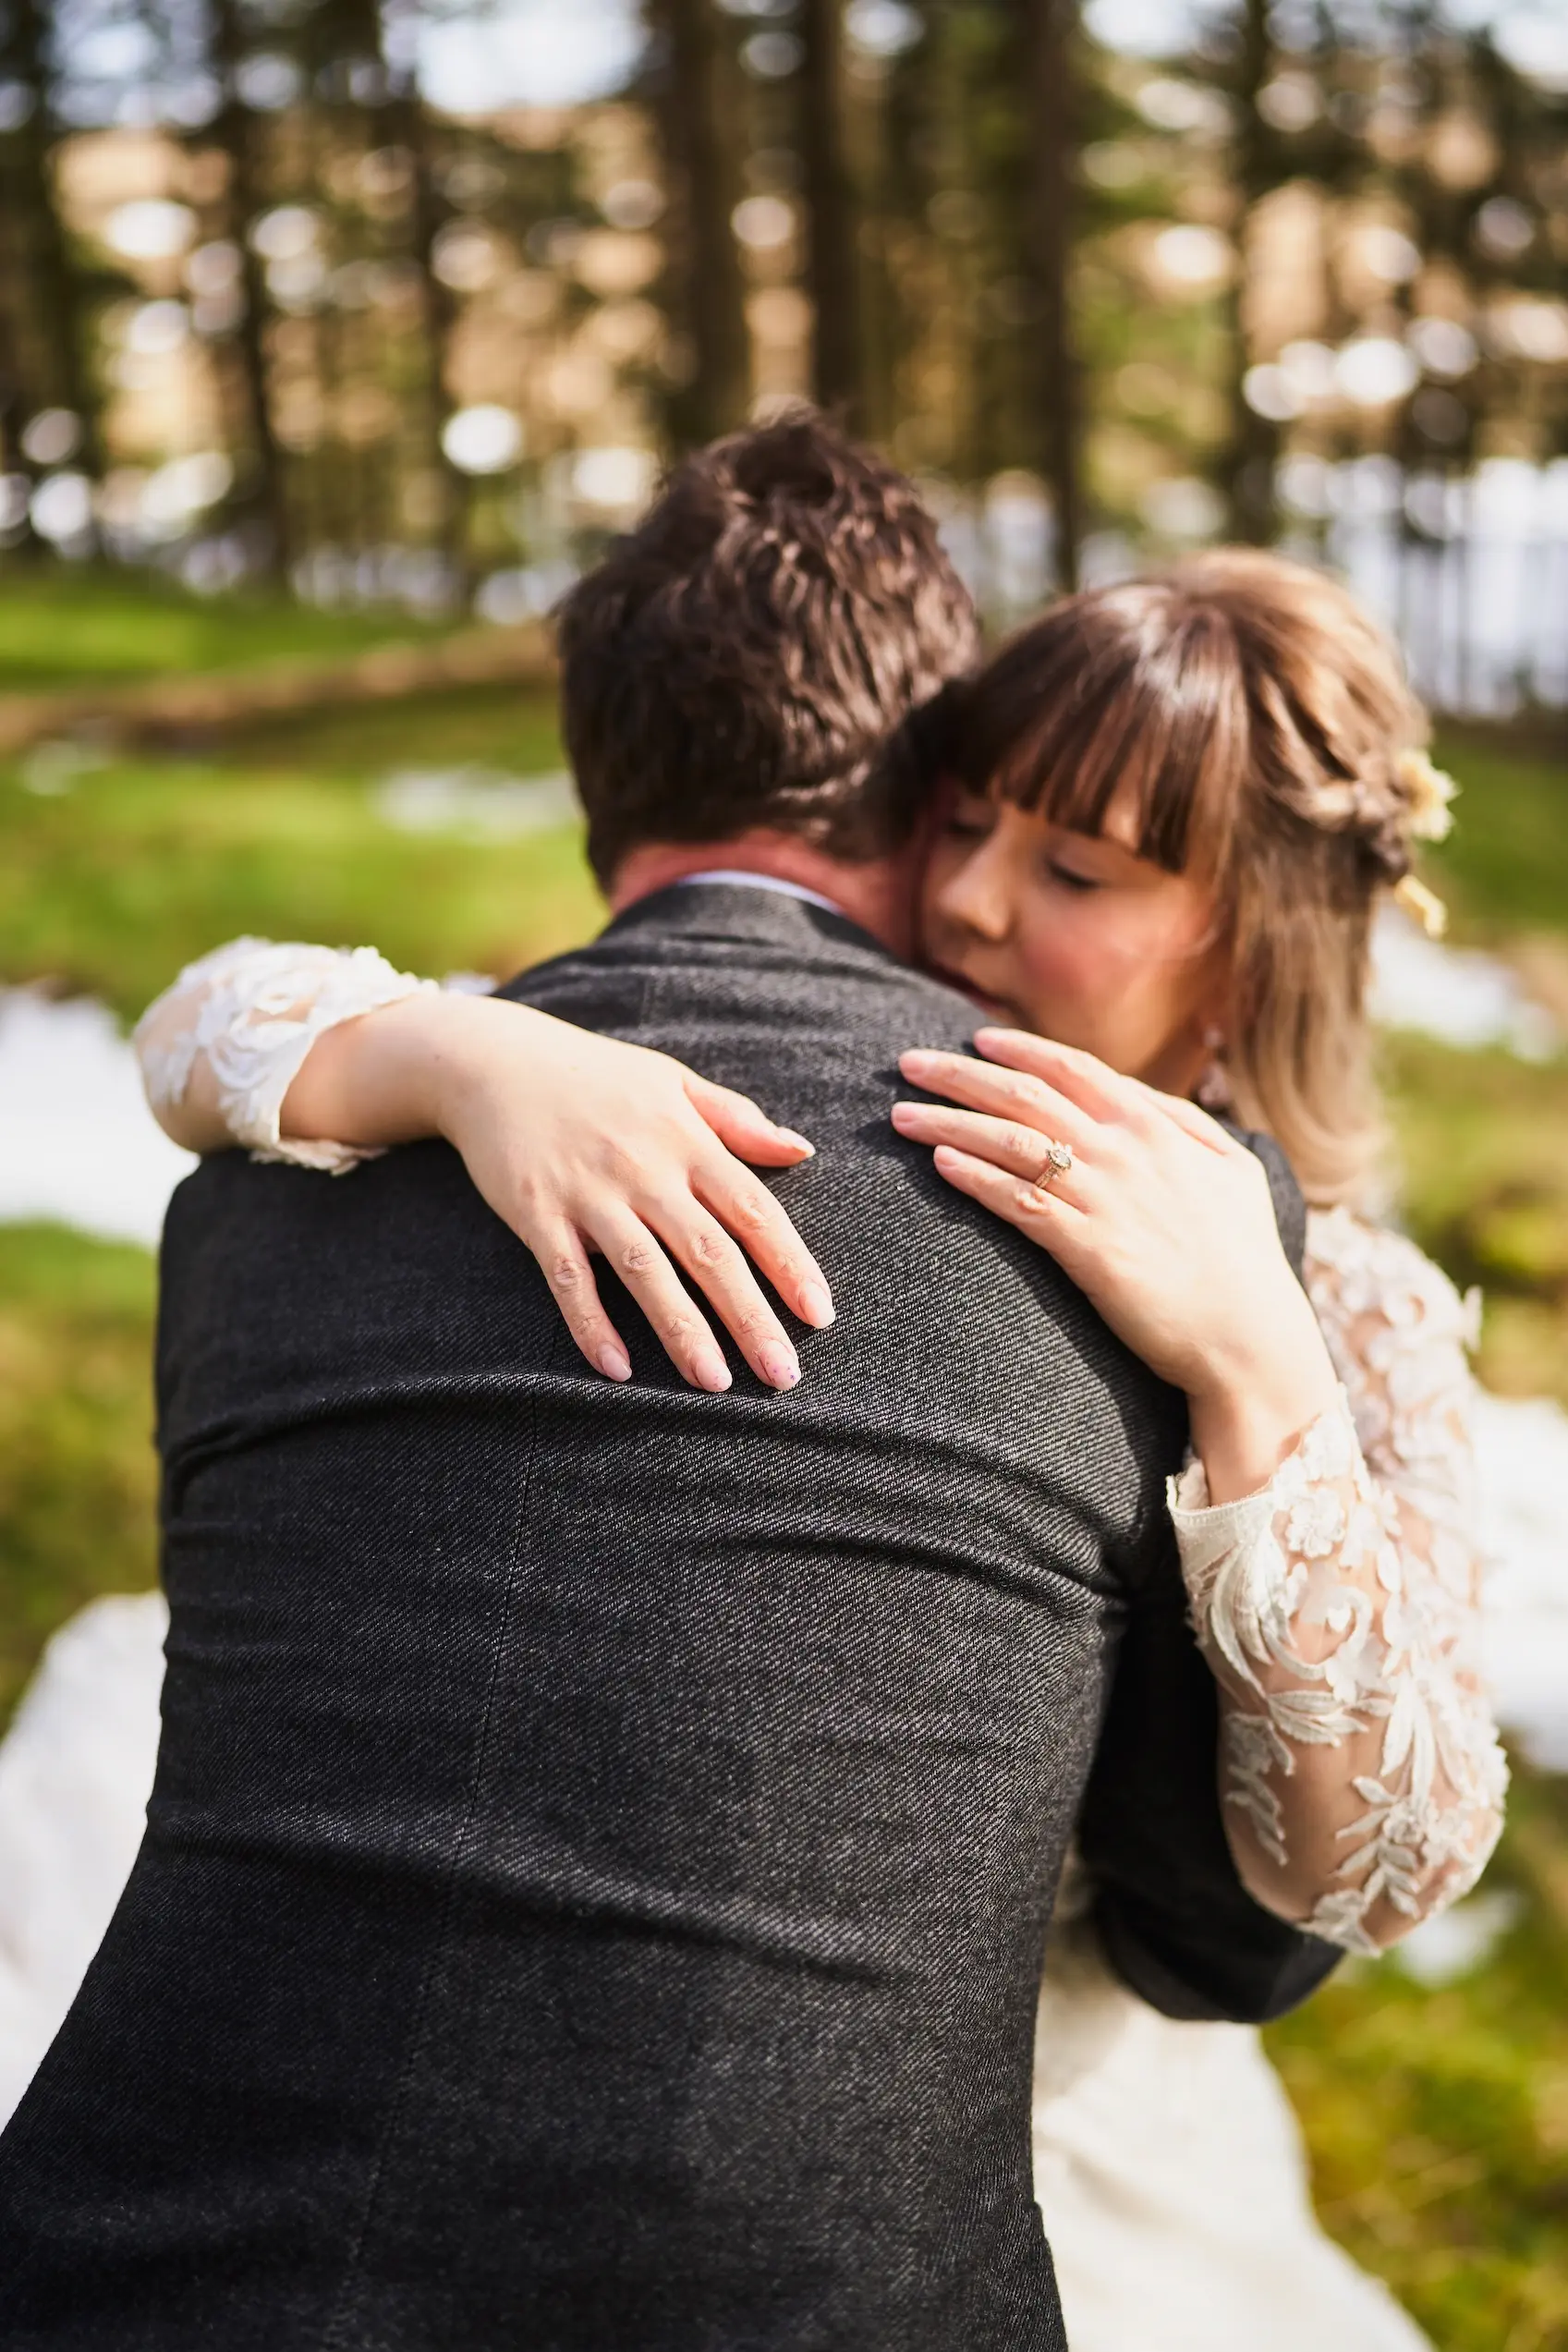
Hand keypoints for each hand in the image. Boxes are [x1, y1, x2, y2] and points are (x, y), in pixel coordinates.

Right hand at [296, 993, 834, 1392]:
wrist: (493, 1060)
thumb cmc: (595, 1075)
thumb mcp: (672, 1081)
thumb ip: (737, 1119)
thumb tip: (801, 1149)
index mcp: (687, 1139)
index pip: (753, 1210)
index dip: (790, 1264)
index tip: (819, 1316)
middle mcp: (645, 1169)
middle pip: (709, 1251)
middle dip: (750, 1316)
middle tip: (783, 1374)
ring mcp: (589, 1193)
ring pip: (646, 1272)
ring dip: (683, 1331)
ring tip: (716, 1384)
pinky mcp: (537, 1213)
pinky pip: (569, 1278)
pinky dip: (592, 1323)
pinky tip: (618, 1369)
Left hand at [891, 1028, 1339, 1500]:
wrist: (1250, 1338)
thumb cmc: (1244, 1258)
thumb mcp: (1233, 1170)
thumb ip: (1184, 1125)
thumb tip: (1137, 1096)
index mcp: (1158, 1126)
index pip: (1074, 1068)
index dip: (1019, 1050)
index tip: (974, 1040)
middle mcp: (1126, 1151)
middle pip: (1025, 1095)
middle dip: (959, 1074)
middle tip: (908, 1063)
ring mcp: (1105, 1198)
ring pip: (1010, 1144)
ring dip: (948, 1124)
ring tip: (900, 1115)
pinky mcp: (1088, 1249)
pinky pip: (1017, 1202)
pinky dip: (975, 1178)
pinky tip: (939, 1165)